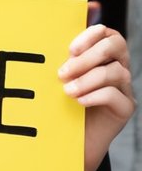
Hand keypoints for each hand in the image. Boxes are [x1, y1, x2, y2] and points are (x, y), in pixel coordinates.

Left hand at [59, 23, 134, 170]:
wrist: (70, 138)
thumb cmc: (61, 100)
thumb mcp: (59, 75)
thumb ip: (60, 57)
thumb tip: (45, 33)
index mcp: (102, 54)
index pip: (107, 32)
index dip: (90, 35)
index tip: (69, 49)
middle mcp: (117, 67)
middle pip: (116, 45)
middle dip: (88, 56)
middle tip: (63, 72)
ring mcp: (124, 87)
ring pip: (116, 71)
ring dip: (88, 79)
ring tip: (67, 91)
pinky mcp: (125, 107)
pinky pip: (115, 95)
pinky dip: (95, 96)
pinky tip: (79, 101)